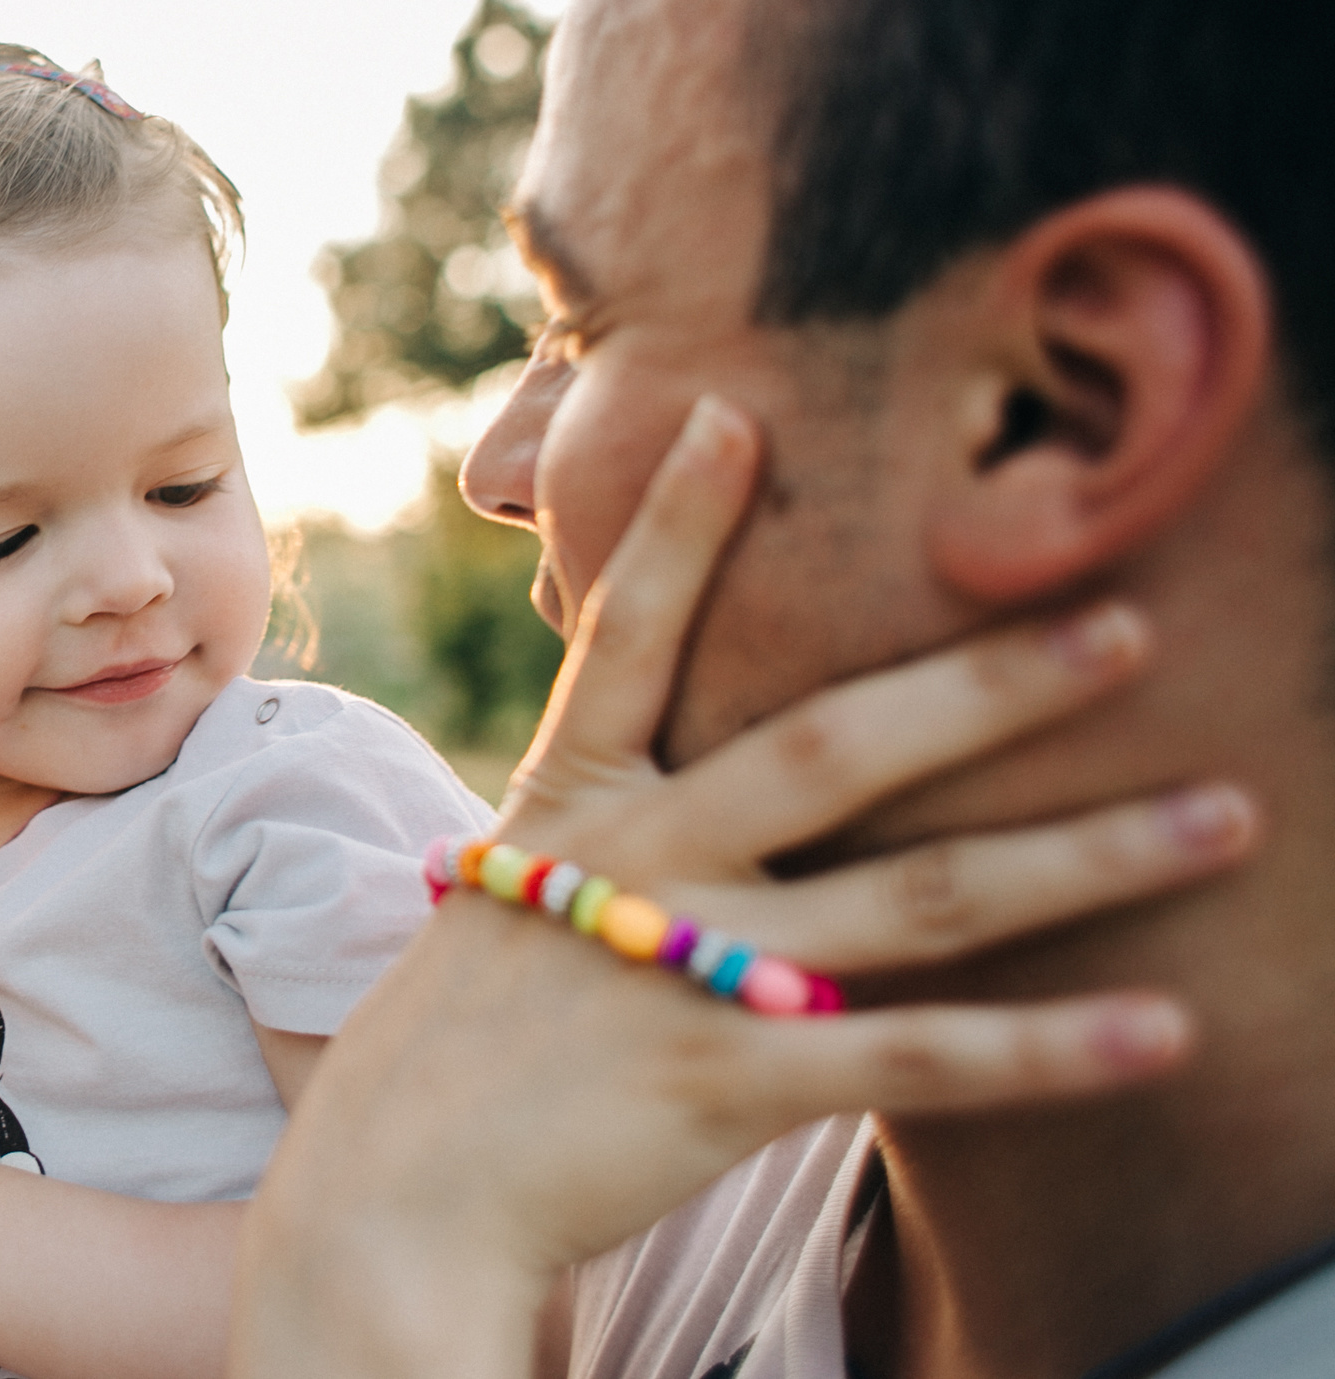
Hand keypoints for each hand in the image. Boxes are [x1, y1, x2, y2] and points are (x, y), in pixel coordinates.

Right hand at [232, 396, 1258, 1378]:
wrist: (387, 1196)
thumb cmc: (448, 1045)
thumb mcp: (499, 898)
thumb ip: (588, 837)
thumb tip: (652, 782)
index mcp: (568, 804)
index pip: (626, 639)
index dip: (676, 527)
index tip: (734, 415)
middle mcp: (636, 866)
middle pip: (831, 748)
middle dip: (982, 683)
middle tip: (1121, 620)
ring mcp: (682, 970)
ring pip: (916, 898)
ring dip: (1083, 854)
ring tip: (1224, 817)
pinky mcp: (727, 1084)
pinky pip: (915, 1059)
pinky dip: (1046, 1050)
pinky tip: (1164, 1028)